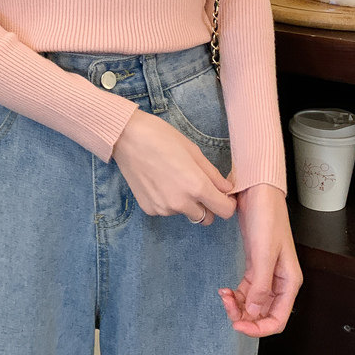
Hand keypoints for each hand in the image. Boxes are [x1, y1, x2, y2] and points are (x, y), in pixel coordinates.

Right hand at [111, 109, 236, 224]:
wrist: (127, 137)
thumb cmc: (162, 137)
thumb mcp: (193, 150)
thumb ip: (212, 174)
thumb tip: (227, 188)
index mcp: (196, 186)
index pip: (224, 211)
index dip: (228, 204)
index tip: (225, 196)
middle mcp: (181, 203)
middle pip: (206, 218)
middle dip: (207, 206)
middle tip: (199, 186)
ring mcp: (163, 208)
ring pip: (185, 213)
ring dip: (186, 203)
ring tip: (173, 178)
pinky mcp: (149, 209)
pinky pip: (167, 210)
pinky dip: (168, 201)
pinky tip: (159, 181)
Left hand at [217, 183, 302, 336]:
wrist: (257, 191)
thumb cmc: (266, 217)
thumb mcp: (264, 251)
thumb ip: (261, 284)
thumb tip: (253, 312)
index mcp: (289, 281)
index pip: (278, 319)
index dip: (259, 329)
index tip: (237, 325)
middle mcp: (280, 281)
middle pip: (264, 313)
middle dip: (245, 316)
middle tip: (225, 304)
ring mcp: (267, 273)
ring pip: (254, 302)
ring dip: (238, 305)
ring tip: (223, 295)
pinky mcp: (255, 263)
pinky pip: (247, 288)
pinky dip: (236, 294)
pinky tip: (224, 290)